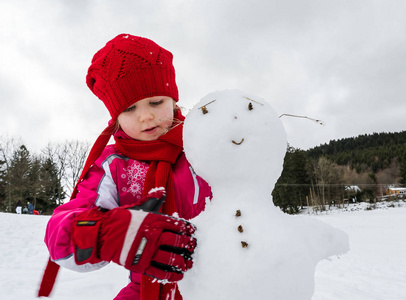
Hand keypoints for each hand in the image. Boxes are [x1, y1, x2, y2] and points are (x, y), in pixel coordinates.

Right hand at [71, 189, 195, 281]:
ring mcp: (146, 251)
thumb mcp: (139, 207)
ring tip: (188, 262)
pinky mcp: (140, 264)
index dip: (187, 229)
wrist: (103, 234)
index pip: (176, 225)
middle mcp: (152, 235)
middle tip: (192, 246)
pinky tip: (178, 275)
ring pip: (170, 258)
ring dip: (182, 262)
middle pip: (176, 242)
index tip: (192, 231)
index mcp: (154, 221)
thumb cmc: (122, 220)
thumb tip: (162, 191)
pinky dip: (171, 275)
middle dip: (187, 245)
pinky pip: (159, 271)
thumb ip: (153, 200)